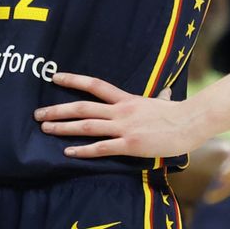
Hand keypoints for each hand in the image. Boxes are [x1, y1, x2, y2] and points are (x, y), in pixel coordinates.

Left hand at [34, 73, 205, 158]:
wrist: (191, 122)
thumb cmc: (178, 114)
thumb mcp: (163, 102)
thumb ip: (159, 98)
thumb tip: (166, 94)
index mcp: (125, 99)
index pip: (94, 85)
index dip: (73, 80)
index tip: (54, 77)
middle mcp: (120, 110)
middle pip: (83, 107)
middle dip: (58, 110)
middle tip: (38, 114)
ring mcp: (124, 127)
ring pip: (87, 125)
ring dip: (64, 128)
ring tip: (46, 130)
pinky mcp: (130, 144)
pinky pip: (102, 148)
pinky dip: (83, 150)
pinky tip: (69, 153)